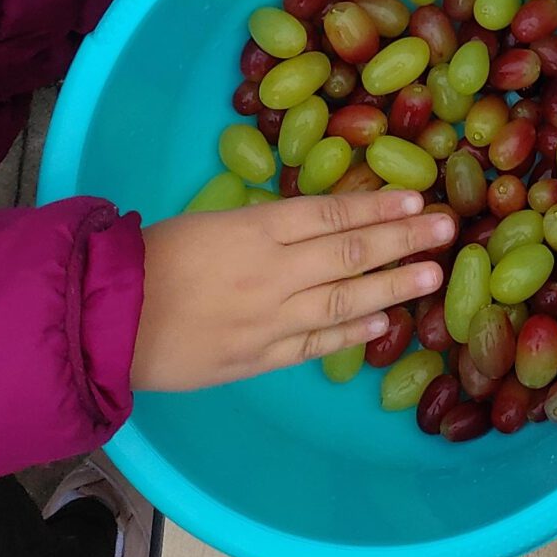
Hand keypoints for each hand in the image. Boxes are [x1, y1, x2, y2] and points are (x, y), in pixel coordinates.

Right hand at [132, 187, 456, 390]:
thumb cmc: (152, 260)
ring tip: (433, 274)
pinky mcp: (257, 359)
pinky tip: (383, 322)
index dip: (379, 206)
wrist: (107, 322)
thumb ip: (266, 227)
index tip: (419, 197)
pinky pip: (314, 342)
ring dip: (394, 286)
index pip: (332, 214)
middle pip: (351, 252)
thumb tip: (320, 221)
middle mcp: (272, 273)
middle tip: (449, 228)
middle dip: (404, 239)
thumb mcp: (212, 222)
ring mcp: (268, 320)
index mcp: (256, 230)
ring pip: (344, 299)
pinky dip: (351, 331)